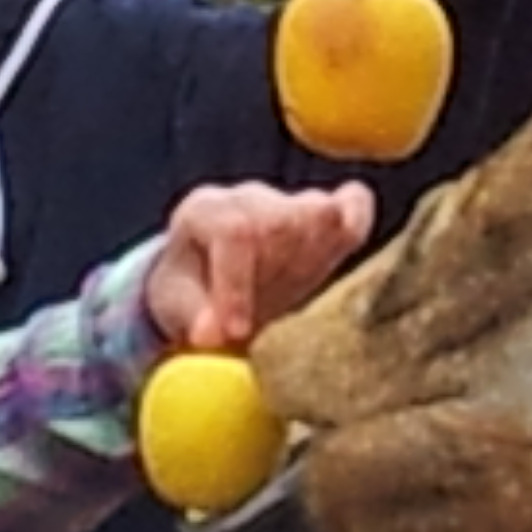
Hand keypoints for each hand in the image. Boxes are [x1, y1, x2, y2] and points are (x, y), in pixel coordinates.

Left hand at [145, 181, 372, 350]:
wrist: (212, 282)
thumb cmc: (191, 293)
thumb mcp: (175, 307)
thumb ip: (192, 318)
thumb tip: (211, 335)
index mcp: (205, 210)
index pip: (234, 232)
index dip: (237, 284)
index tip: (238, 332)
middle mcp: (249, 196)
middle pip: (281, 223)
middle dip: (276, 279)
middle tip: (264, 317)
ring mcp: (291, 200)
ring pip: (321, 217)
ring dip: (310, 268)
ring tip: (288, 299)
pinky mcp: (327, 212)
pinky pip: (354, 205)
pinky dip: (355, 225)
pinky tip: (341, 259)